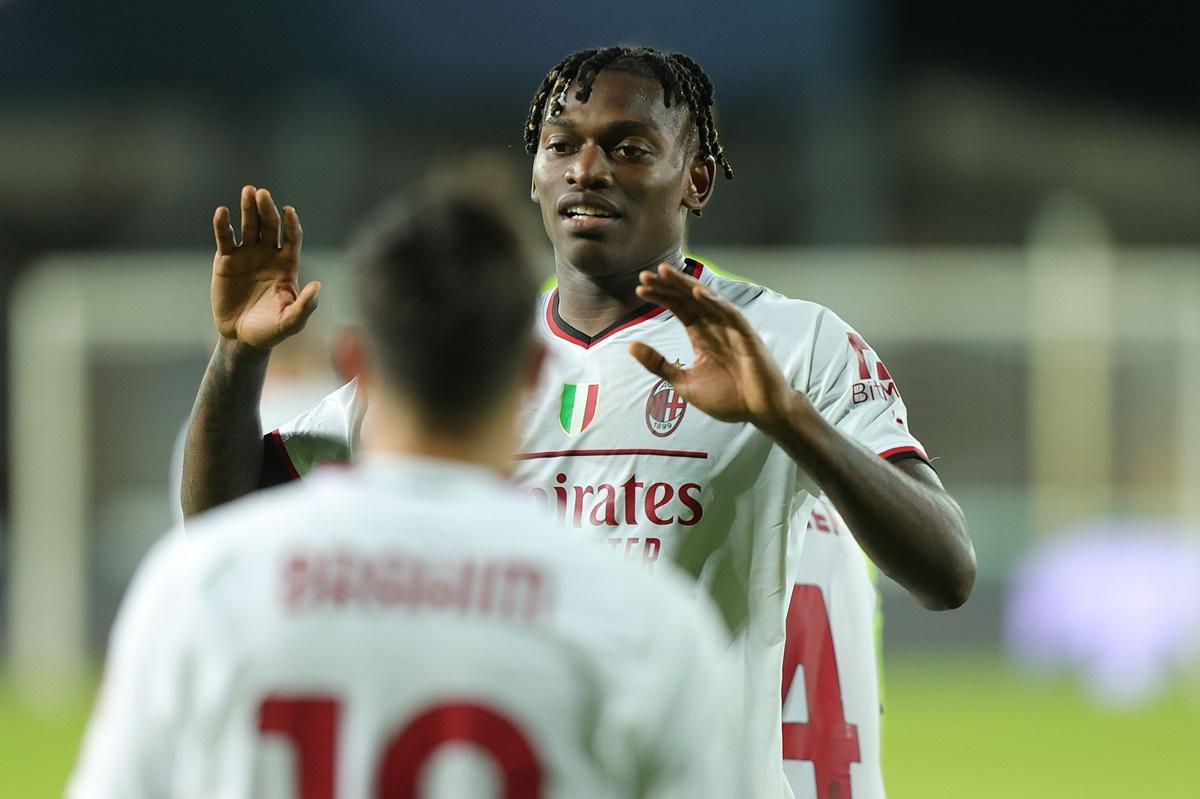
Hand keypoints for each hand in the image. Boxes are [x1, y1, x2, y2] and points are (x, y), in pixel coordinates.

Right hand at [211, 185, 319, 351]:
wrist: (241, 338)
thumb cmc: (270, 330)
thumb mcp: (291, 322)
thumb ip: (305, 306)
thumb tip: (317, 286)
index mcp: (288, 265)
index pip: (292, 238)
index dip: (291, 224)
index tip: (288, 211)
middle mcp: (268, 255)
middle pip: (270, 226)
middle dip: (267, 210)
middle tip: (262, 194)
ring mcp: (247, 255)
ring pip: (249, 226)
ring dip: (249, 209)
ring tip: (248, 191)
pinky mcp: (226, 260)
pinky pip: (225, 238)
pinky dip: (223, 225)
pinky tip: (222, 212)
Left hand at [629, 264, 802, 426]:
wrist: (760, 413)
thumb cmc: (727, 398)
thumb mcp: (684, 382)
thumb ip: (659, 364)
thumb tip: (630, 346)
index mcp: (701, 335)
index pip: (679, 308)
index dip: (661, 297)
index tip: (639, 289)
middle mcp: (715, 327)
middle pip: (689, 299)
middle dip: (668, 285)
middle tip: (645, 275)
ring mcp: (732, 330)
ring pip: (707, 300)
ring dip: (686, 285)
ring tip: (666, 273)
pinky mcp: (747, 337)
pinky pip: (731, 315)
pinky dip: (716, 303)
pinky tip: (699, 292)